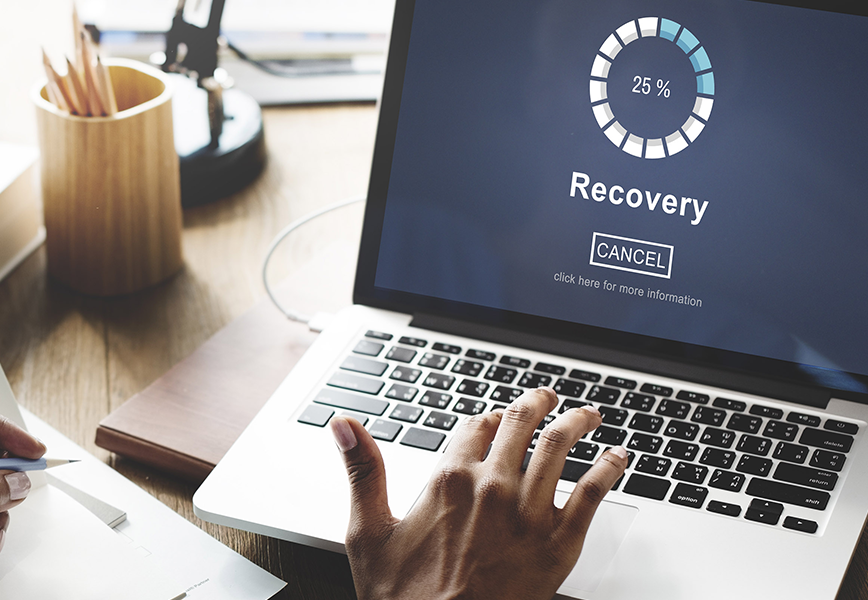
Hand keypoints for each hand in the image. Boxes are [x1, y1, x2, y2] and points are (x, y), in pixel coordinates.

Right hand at [331, 387, 626, 599]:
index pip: (476, 425)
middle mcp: (491, 487)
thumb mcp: (368, 533)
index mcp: (447, 480)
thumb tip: (343, 425)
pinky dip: (609, 468)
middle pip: (521, 425)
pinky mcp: (559, 543)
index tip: (495, 417)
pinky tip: (617, 458)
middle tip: (547, 398)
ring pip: (560, 447)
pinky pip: (593, 493)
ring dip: (577, 423)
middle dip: (537, 404)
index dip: (487, 417)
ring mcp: (529, 514)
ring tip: (587, 415)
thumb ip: (362, 471)